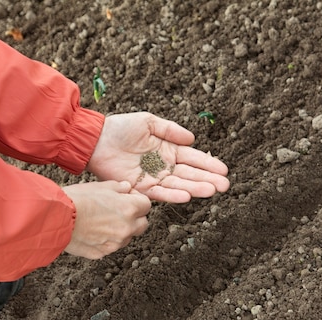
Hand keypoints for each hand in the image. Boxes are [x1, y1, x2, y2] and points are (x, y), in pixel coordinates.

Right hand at [63, 180, 150, 258]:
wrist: (57, 218)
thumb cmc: (77, 199)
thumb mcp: (99, 186)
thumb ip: (118, 187)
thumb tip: (127, 188)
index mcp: (129, 209)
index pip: (146, 205)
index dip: (137, 201)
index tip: (127, 199)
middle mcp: (127, 228)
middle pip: (143, 225)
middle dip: (135, 218)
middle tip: (119, 212)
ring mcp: (115, 244)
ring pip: (126, 238)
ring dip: (120, 231)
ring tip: (101, 222)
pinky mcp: (102, 253)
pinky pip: (109, 247)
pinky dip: (105, 241)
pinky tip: (91, 232)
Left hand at [87, 112, 229, 202]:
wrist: (97, 141)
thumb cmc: (121, 128)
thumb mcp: (149, 122)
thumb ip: (170, 130)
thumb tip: (192, 139)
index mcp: (168, 150)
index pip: (193, 159)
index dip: (208, 164)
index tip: (224, 170)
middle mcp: (164, 167)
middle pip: (190, 175)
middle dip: (208, 180)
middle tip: (225, 186)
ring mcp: (154, 178)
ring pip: (179, 185)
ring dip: (195, 189)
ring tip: (212, 191)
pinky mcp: (141, 188)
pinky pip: (159, 193)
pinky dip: (173, 194)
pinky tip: (187, 196)